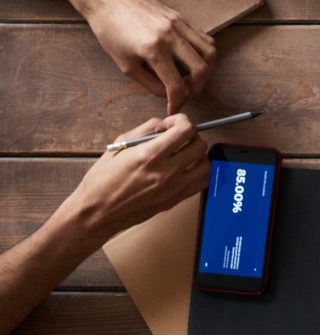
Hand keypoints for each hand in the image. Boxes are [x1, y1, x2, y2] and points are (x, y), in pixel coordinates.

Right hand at [55, 115, 207, 243]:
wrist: (97, 213)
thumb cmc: (102, 180)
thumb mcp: (118, 147)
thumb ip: (144, 130)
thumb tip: (165, 124)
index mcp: (148, 156)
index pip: (185, 131)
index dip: (182, 120)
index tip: (174, 122)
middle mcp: (165, 172)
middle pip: (199, 146)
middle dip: (192, 135)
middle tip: (179, 136)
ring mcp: (173, 189)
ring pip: (206, 165)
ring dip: (199, 154)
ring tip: (185, 152)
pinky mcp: (175, 200)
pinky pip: (201, 182)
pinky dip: (200, 171)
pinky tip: (187, 168)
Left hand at [74, 0, 215, 113]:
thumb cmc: (109, 29)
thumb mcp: (123, 62)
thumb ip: (148, 82)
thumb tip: (166, 93)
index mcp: (152, 50)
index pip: (176, 85)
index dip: (177, 102)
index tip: (175, 109)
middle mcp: (171, 36)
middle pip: (201, 69)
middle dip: (197, 88)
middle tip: (188, 95)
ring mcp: (179, 25)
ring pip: (210, 52)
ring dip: (206, 70)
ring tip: (194, 78)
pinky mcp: (182, 18)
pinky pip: (204, 38)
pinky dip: (204, 53)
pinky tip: (192, 59)